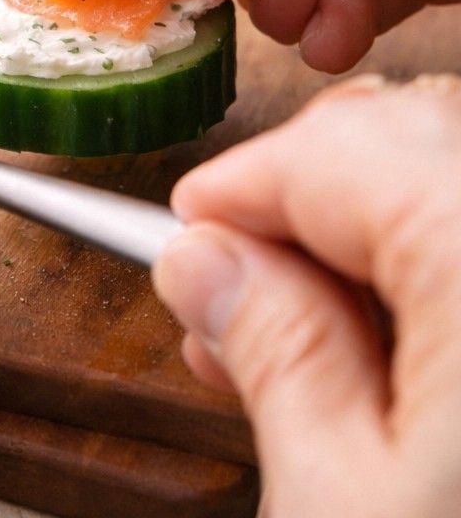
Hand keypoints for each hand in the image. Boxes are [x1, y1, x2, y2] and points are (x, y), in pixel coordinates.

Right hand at [152, 74, 460, 515]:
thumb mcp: (343, 506)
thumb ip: (269, 349)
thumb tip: (202, 261)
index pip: (332, 149)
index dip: (237, 190)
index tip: (187, 236)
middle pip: (410, 139)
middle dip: (305, 203)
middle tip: (239, 291)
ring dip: (372, 236)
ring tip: (307, 335)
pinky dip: (443, 277)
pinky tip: (398, 356)